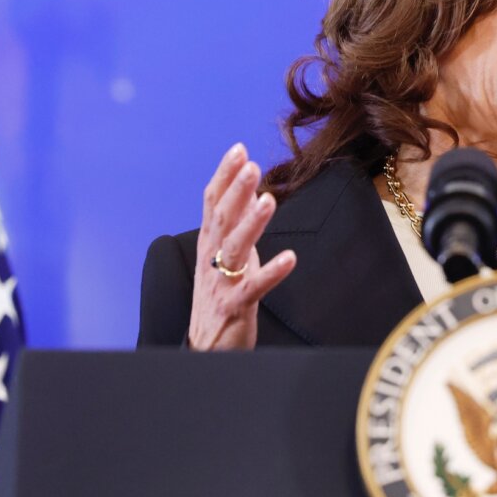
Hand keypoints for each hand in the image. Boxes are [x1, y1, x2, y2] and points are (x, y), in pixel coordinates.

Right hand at [187, 143, 296, 349]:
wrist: (207, 347)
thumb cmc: (219, 296)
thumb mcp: (223, 256)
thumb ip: (233, 225)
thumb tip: (247, 191)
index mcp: (209, 244)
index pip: (212, 203)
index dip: (224, 176)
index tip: (238, 149)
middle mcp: (212, 259)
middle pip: (222, 219)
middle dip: (235, 190)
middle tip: (250, 165)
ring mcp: (221, 283)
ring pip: (235, 249)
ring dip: (251, 223)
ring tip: (268, 200)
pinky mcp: (235, 307)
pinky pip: (254, 288)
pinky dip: (271, 272)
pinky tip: (290, 259)